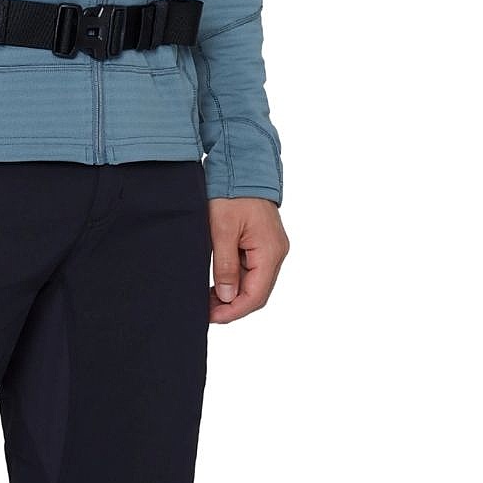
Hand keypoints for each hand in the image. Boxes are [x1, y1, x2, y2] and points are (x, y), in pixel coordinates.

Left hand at [207, 197, 288, 323]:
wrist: (241, 165)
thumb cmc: (232, 192)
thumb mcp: (222, 230)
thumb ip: (225, 266)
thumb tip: (227, 297)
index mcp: (270, 251)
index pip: (256, 295)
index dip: (234, 310)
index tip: (211, 317)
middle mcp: (276, 252)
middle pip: (257, 292)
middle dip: (232, 305)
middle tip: (206, 310)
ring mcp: (272, 247)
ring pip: (254, 281)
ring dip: (233, 293)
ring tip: (208, 299)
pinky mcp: (263, 242)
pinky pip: (252, 268)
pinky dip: (236, 278)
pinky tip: (219, 282)